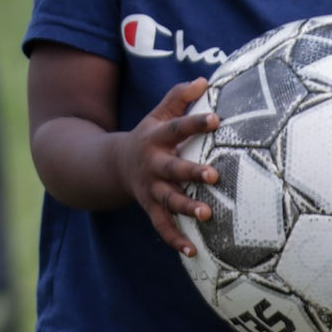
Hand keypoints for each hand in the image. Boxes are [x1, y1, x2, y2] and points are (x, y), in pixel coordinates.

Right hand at [123, 78, 218, 253]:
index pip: (178, 127)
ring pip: (168, 200)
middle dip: (192, 172)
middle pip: (173, 168)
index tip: (217, 118)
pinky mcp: (150, 208)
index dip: (196, 122)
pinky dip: (176, 240)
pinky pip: (162, 227)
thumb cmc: (149, 136)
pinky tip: (193, 251)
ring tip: (206, 214)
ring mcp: (151, 189)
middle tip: (213, 174)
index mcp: (156, 138)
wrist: (113, 165)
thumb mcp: (158, 114)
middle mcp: (153, 165)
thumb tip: (203, 80)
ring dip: (186, 208)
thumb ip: (178, 98)